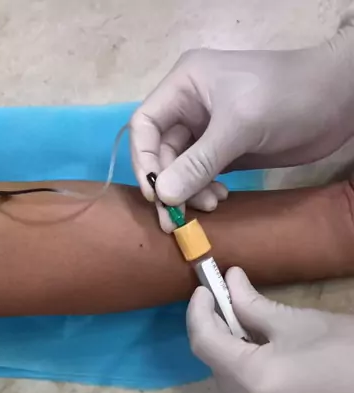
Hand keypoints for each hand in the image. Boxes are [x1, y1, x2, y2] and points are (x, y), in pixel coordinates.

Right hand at [130, 11, 353, 220]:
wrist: (336, 99)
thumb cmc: (285, 97)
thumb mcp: (239, 126)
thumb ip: (199, 162)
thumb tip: (163, 197)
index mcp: (185, 85)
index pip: (145, 124)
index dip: (143, 160)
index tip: (155, 194)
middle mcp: (190, 106)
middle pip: (160, 152)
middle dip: (167, 185)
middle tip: (173, 220)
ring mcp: (208, 130)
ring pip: (180, 168)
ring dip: (188, 192)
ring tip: (210, 207)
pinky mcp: (226, 150)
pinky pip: (201, 176)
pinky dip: (204, 191)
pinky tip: (220, 199)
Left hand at [187, 268, 353, 392]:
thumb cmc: (349, 354)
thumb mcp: (300, 322)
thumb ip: (254, 305)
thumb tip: (230, 281)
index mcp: (253, 380)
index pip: (204, 342)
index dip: (198, 313)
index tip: (205, 290)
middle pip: (216, 368)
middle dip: (220, 336)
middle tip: (233, 307)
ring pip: (230, 390)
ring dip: (234, 362)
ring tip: (256, 338)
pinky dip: (249, 386)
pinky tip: (269, 369)